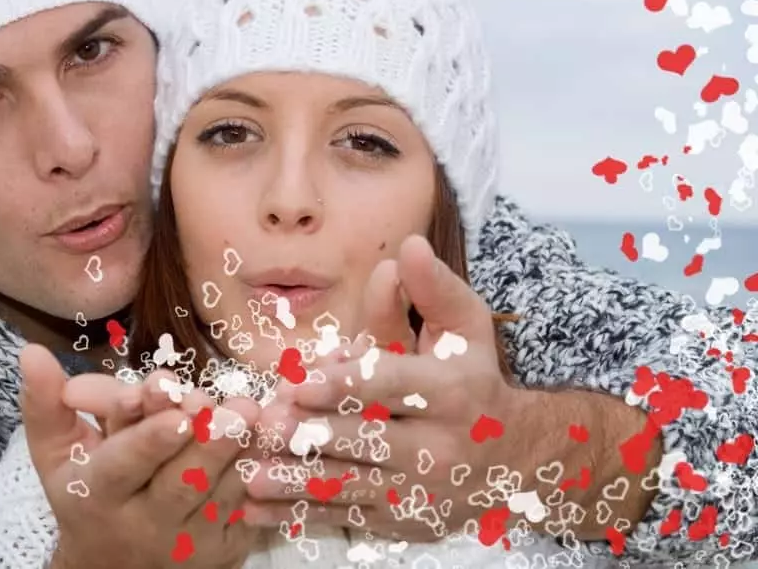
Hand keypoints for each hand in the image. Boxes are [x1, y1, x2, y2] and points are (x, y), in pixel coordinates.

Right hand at [19, 344, 259, 568]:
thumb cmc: (85, 493)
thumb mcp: (56, 454)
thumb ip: (45, 403)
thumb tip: (31, 351)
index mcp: (98, 494)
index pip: (125, 465)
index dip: (152, 439)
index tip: (179, 412)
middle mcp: (143, 524)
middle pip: (181, 483)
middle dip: (210, 445)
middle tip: (237, 411)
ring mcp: (187, 543)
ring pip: (220, 496)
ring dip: (242, 455)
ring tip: (259, 418)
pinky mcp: (223, 552)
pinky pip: (247, 513)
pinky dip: (261, 478)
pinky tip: (274, 447)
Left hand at [243, 235, 530, 540]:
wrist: (515, 459)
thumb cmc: (475, 380)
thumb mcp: (466, 330)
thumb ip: (433, 290)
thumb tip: (408, 247)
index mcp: (453, 391)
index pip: (394, 386)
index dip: (346, 385)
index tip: (301, 384)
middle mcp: (440, 446)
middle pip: (368, 441)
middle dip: (314, 435)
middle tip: (267, 426)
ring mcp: (421, 491)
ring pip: (352, 486)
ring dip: (297, 483)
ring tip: (252, 476)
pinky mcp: (402, 521)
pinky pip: (346, 518)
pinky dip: (301, 516)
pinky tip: (260, 512)